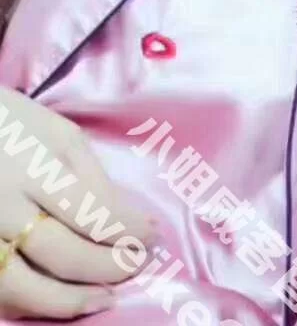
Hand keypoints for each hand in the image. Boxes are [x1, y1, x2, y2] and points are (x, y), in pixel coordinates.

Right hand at [0, 86, 154, 318]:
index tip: (153, 235)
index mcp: (33, 169)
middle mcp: (3, 206)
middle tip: (138, 262)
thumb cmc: (17, 125)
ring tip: (107, 297)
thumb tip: (124, 219)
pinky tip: (63, 297)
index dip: (128, 230)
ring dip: (70, 300)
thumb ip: (91, 177)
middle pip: (60, 253)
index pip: (90, 212)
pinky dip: (33, 302)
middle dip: (108, 265)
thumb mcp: (62, 136)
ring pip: (21, 287)